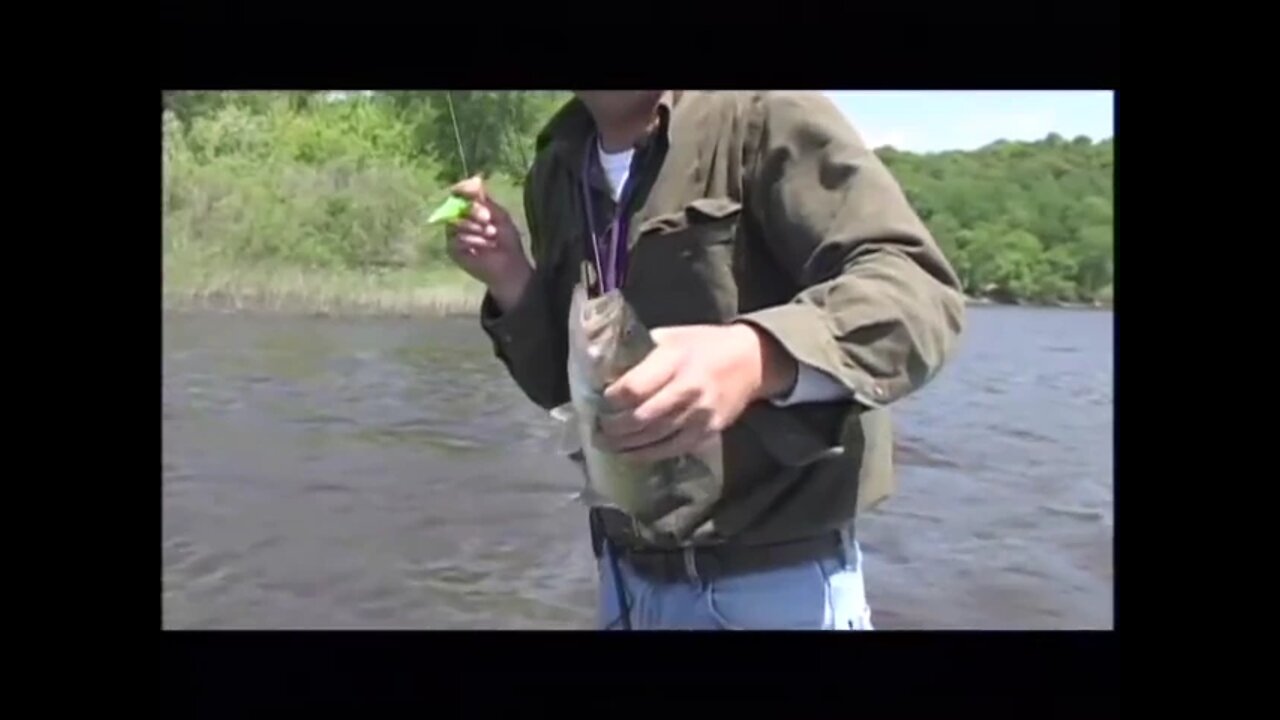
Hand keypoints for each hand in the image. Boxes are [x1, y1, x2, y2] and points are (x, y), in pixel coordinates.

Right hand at [444, 175, 532, 309]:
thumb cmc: (506, 241)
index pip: (459, 194)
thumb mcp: (499, 216)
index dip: (463, 189)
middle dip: (474, 211)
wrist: (509, 266)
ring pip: (454, 222)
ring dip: (475, 228)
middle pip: (456, 206)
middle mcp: (458, 220)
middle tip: (488, 219)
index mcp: (470, 210)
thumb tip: (476, 178)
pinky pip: (454, 239)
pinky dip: (470, 241)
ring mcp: (453, 235)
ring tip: (490, 236)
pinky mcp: (451, 250)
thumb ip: (485, 199)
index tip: (469, 188)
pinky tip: (481, 248)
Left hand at [595, 323, 797, 461]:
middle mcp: (687, 388)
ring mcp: (700, 414)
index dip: (611, 400)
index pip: (634, 388)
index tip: (600, 402)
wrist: (752, 361)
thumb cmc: (705, 344)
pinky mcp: (708, 431)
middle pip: (641, 417)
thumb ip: (641, 351)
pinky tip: (631, 454)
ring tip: (607, 445)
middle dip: (614, 428)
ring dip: (626, 445)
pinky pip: (673, 449)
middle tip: (598, 430)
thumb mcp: (672, 335)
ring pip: (655, 438)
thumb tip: (603, 366)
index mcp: (674, 360)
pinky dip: (649, 454)